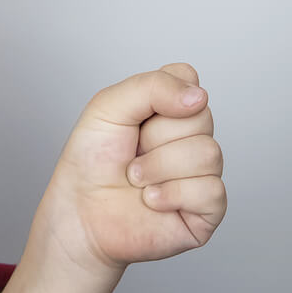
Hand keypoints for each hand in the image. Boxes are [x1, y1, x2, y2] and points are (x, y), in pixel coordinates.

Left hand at [38, 63, 225, 277]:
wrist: (79, 213)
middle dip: (155, 138)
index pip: (189, 79)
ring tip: (137, 180)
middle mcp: (191, 137)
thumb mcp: (108, 107)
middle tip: (133, 153)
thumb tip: (199, 96)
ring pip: (208, 153)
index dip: (160, 97)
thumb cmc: (91, 162)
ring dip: (159, 168)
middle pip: (201, 116)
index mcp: (171, 108)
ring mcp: (202, 173)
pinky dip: (172, 195)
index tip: (136, 117)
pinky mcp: (207, 209)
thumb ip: (152, 86)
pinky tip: (152, 201)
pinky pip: (212, 190)